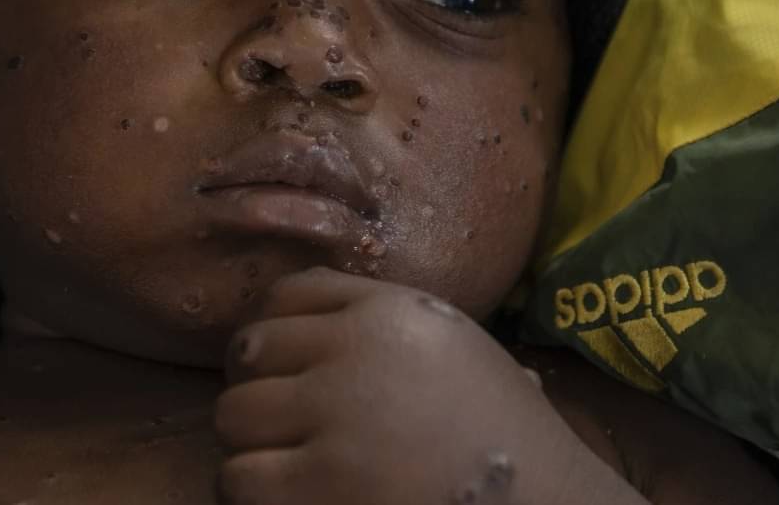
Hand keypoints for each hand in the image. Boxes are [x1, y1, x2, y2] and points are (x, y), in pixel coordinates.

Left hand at [214, 268, 647, 504]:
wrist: (545, 503)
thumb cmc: (507, 438)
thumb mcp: (457, 350)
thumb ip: (390, 330)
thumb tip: (304, 330)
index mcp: (391, 310)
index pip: (289, 295)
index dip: (272, 333)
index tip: (279, 368)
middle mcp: (355, 350)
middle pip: (251, 350)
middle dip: (258, 390)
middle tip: (281, 428)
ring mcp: (334, 415)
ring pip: (234, 415)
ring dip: (251, 446)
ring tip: (284, 469)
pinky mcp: (319, 482)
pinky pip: (238, 477)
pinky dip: (253, 495)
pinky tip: (289, 501)